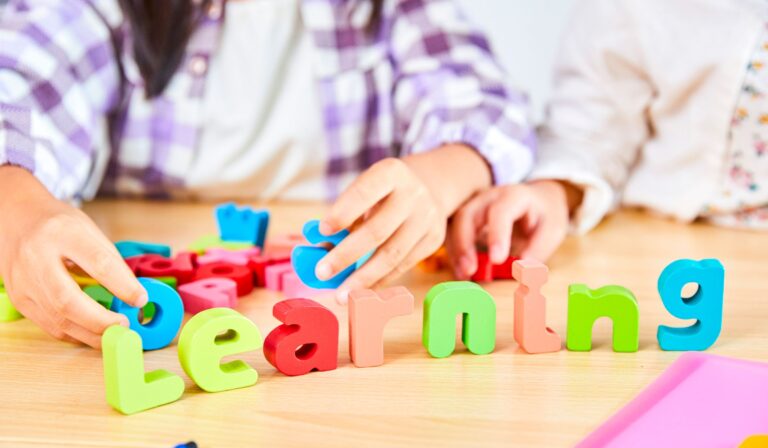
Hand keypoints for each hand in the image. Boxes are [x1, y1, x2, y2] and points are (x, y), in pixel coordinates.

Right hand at [0, 167, 146, 347]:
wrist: (17, 219)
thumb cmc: (59, 225)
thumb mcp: (89, 230)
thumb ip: (111, 261)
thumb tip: (134, 295)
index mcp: (62, 233)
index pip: (98, 263)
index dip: (122, 285)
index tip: (140, 299)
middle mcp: (36, 257)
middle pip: (68, 300)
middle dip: (100, 320)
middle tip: (124, 326)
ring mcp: (23, 281)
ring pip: (57, 319)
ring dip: (90, 334)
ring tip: (114, 334)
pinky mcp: (18, 299)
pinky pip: (49, 325)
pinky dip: (75, 333)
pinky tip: (92, 333)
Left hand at [315, 158, 447, 301]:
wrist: (428, 188)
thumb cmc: (382, 193)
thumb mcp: (364, 191)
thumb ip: (344, 217)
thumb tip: (320, 250)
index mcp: (390, 173)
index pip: (364, 193)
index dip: (343, 213)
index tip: (322, 231)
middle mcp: (412, 194)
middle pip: (377, 230)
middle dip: (346, 255)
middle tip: (322, 273)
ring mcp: (427, 218)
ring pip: (392, 254)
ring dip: (363, 278)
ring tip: (341, 295)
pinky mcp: (433, 240)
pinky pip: (403, 266)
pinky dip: (380, 281)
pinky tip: (361, 291)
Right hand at [448, 180, 574, 278]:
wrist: (537, 200)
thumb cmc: (544, 215)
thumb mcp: (553, 230)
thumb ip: (539, 248)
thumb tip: (520, 269)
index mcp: (514, 196)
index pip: (500, 212)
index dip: (497, 235)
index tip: (497, 260)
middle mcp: (488, 197)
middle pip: (467, 215)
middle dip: (465, 244)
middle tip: (470, 270)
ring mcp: (474, 206)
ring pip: (455, 225)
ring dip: (456, 251)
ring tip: (464, 275)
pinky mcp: (467, 219)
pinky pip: (454, 234)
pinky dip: (455, 254)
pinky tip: (462, 272)